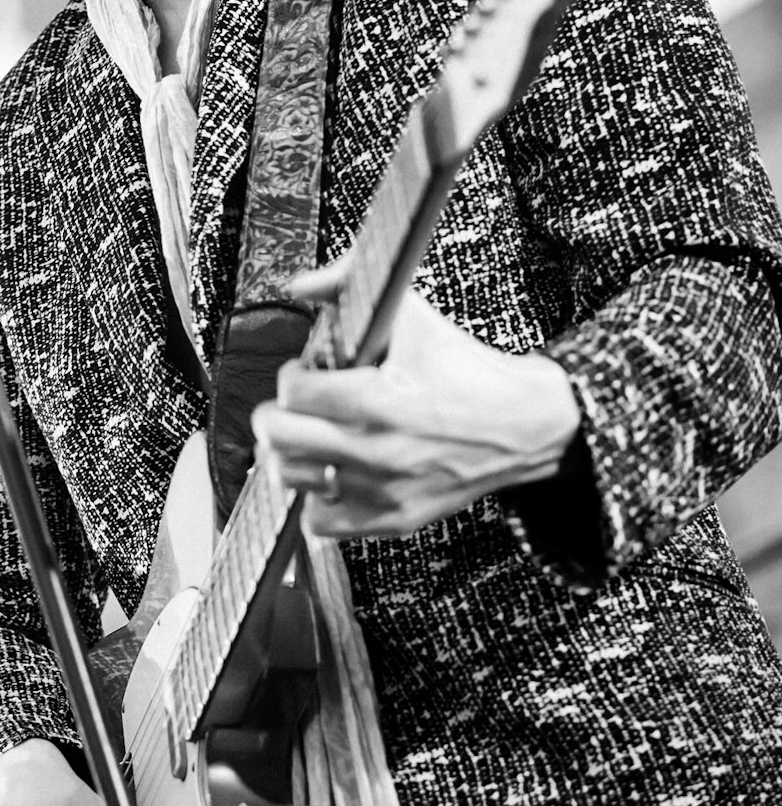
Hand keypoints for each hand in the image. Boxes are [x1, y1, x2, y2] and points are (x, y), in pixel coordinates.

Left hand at [252, 264, 579, 537]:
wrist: (526, 424)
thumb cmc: (469, 372)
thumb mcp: (413, 317)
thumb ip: (349, 287)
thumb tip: (303, 283)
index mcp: (378, 401)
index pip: (293, 392)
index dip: (294, 375)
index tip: (307, 372)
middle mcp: (376, 452)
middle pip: (279, 437)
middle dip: (280, 411)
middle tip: (299, 403)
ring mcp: (382, 491)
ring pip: (291, 479)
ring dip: (292, 452)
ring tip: (311, 436)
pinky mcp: (393, 519)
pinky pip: (320, 523)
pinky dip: (318, 498)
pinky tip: (333, 473)